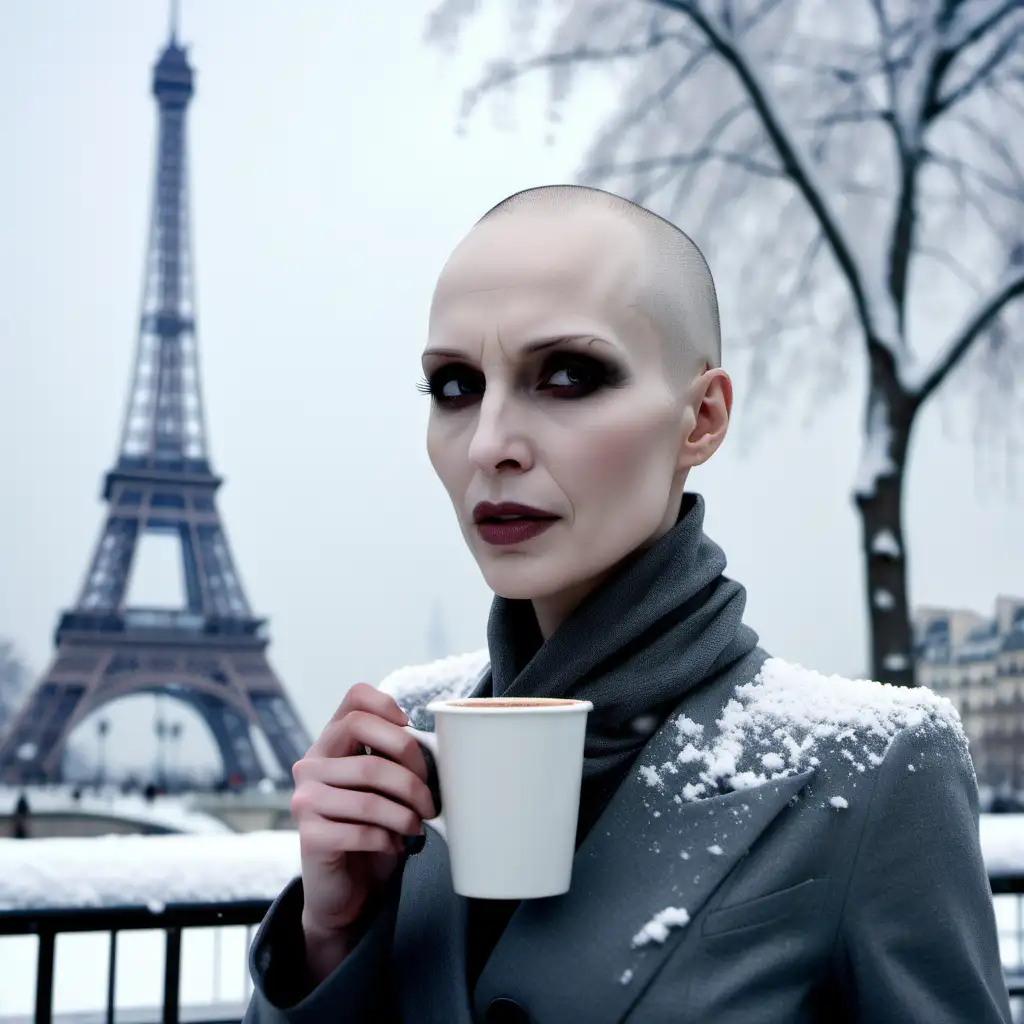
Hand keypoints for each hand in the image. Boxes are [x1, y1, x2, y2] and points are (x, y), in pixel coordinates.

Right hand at [290, 683, 435, 963]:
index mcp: (331, 743)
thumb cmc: (373, 830)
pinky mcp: (308, 837)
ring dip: (406, 814)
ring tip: (418, 826)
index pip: (354, 698)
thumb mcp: (385, 788)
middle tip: (429, 796)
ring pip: (369, 792)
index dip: (387, 704)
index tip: (411, 729)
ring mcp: (305, 799)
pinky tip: (393, 846)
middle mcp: (311, 764)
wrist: (346, 890)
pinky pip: (362, 831)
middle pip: (362, 734)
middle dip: (408, 763)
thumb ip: (395, 761)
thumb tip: (437, 747)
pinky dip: (388, 840)